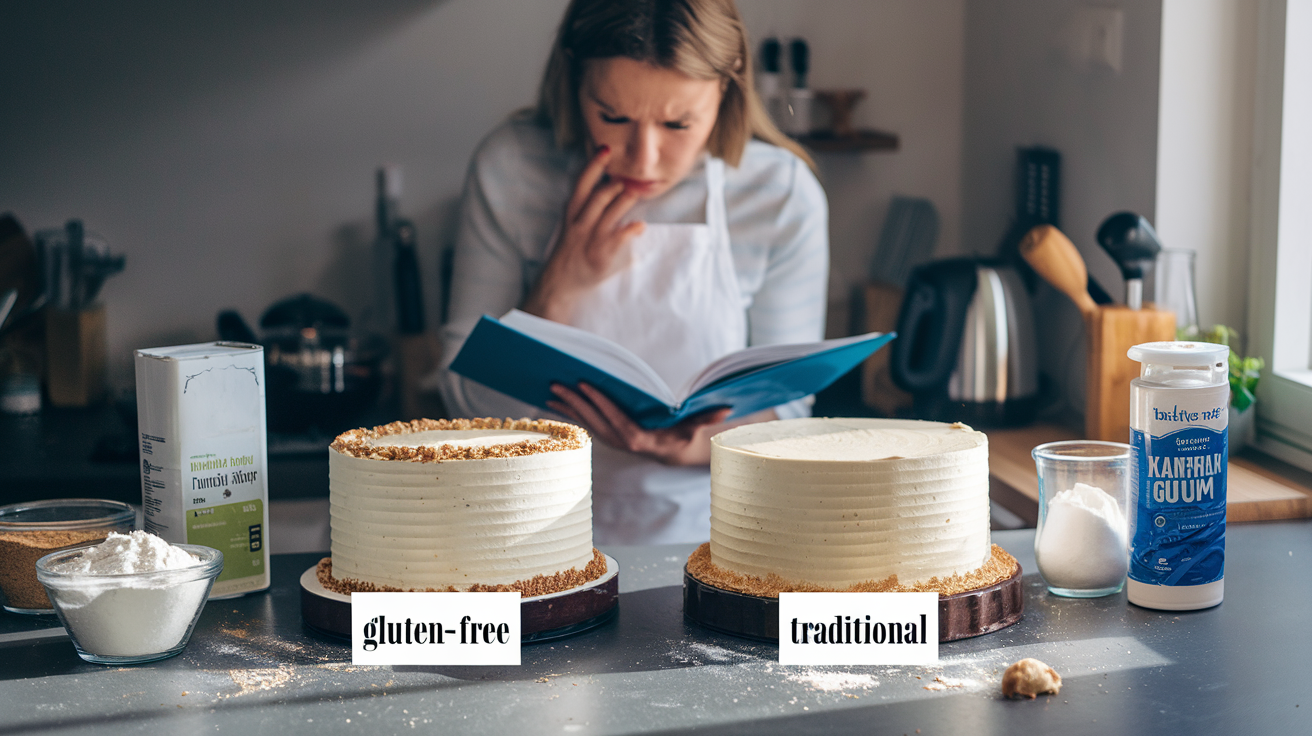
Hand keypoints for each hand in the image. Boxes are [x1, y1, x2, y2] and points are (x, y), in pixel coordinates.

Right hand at [522, 146, 645, 322]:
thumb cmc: (571, 252)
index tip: (605, 149)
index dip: (594, 165)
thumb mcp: (572, 225)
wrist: (560, 284)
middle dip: (617, 184)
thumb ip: (587, 208)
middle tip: (631, 178)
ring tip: (638, 193)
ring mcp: (590, 239)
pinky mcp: (601, 255)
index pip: (582, 184)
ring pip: (610, 211)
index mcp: (572, 214)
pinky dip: (632, 229)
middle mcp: (580, 224)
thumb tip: (610, 187)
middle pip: (599, 195)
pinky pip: (619, 236)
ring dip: (627, 199)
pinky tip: (640, 225)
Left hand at [547, 382, 730, 465]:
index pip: (616, 419)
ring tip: (550, 389)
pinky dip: (570, 412)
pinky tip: (555, 400)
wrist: (672, 453)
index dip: (600, 403)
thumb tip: (726, 410)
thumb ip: (707, 418)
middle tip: (557, 383)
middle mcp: (622, 441)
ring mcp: (612, 440)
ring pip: (586, 422)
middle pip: (595, 421)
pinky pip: (584, 423)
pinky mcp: (606, 436)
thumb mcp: (695, 427)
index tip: (585, 386)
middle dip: (575, 402)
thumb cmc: (683, 435)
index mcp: (640, 439)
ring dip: (567, 407)